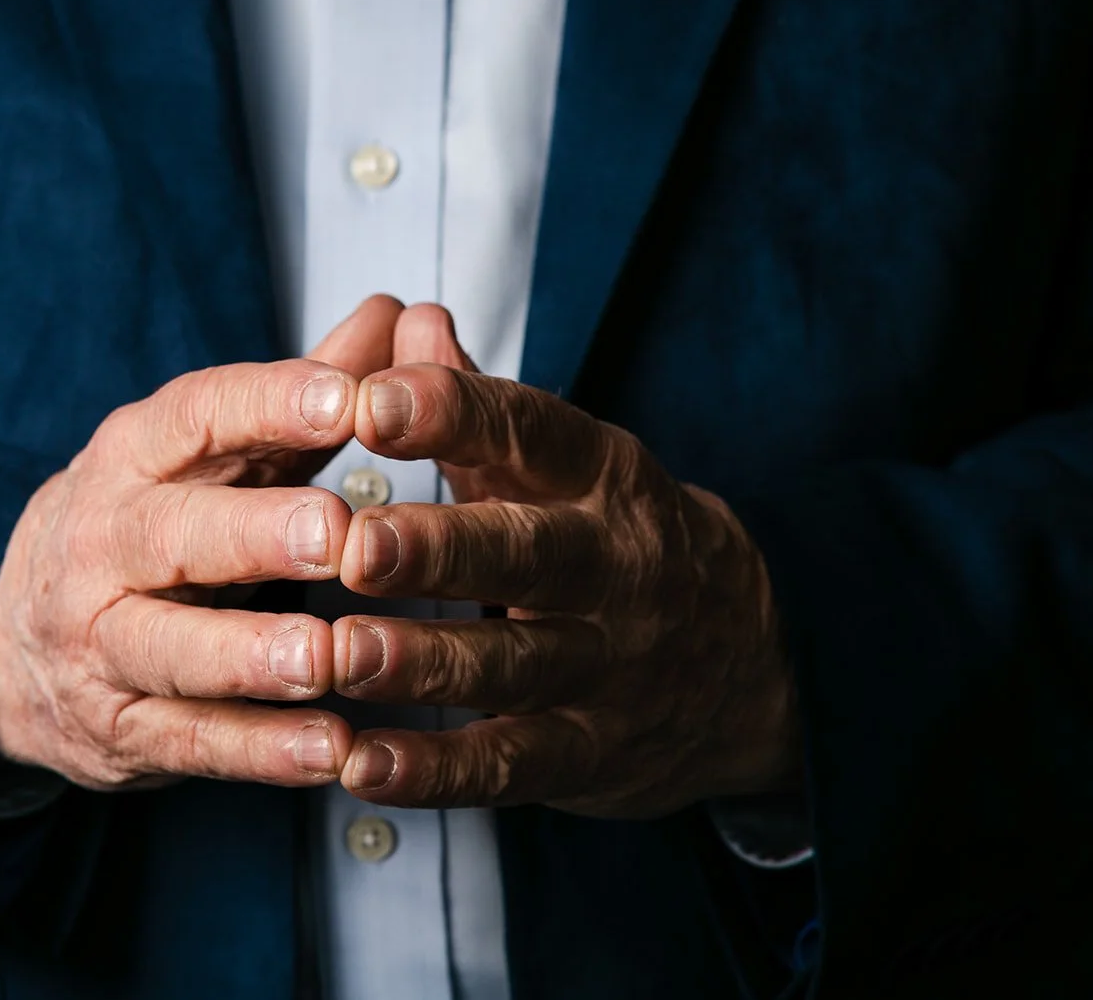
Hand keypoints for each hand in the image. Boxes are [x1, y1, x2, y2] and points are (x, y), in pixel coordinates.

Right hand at [0, 296, 402, 790]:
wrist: (14, 645)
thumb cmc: (149, 528)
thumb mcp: (211, 455)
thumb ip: (304, 393)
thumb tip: (395, 313)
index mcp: (134, 458)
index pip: (194, 416)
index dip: (267, 405)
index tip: (347, 398)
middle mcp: (104, 544)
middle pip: (171, 533)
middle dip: (254, 532)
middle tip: (338, 533)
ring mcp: (102, 642)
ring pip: (171, 648)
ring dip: (252, 656)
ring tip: (328, 656)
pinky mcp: (121, 730)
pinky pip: (191, 743)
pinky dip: (259, 753)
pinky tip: (330, 752)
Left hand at [329, 305, 799, 817]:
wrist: (750, 662)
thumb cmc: (613, 539)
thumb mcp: (563, 462)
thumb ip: (476, 403)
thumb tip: (408, 320)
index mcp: (600, 475)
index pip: (529, 431)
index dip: (452, 414)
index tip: (372, 399)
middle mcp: (612, 566)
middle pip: (526, 552)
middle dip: (438, 550)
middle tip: (353, 546)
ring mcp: (607, 666)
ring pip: (513, 663)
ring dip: (424, 663)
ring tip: (342, 655)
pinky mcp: (589, 752)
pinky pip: (509, 765)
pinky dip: (435, 772)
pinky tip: (360, 766)